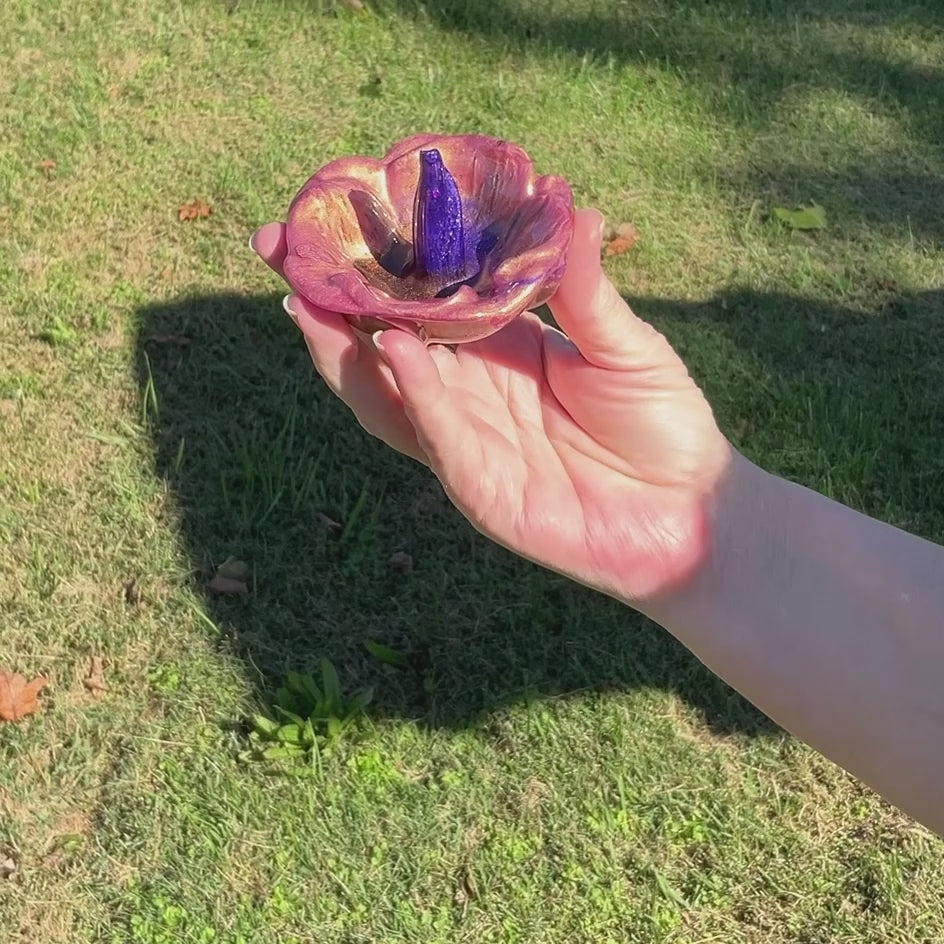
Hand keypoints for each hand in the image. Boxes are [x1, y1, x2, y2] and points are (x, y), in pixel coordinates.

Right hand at [251, 209, 731, 601]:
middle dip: (326, 301)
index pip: (417, 300)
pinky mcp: (480, 490)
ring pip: (383, 399)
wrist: (693, 511)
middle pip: (377, 346)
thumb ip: (582, 285)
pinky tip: (398, 350)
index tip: (328, 215)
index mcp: (492, 347)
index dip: (374, 263)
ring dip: (343, 353)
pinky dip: (416, 395)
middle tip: (278, 248)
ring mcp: (465, 444)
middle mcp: (464, 392)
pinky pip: (439, 437)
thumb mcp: (623, 342)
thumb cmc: (661, 423)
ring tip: (308, 300)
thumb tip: (566, 198)